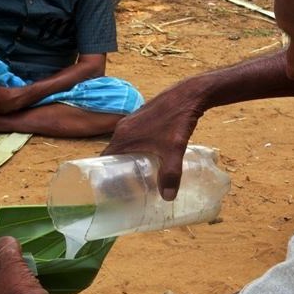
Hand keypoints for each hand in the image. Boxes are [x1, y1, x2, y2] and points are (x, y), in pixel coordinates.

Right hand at [103, 79, 204, 200]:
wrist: (188, 95)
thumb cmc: (177, 121)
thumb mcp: (174, 150)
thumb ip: (171, 174)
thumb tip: (168, 198)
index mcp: (123, 136)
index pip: (105, 159)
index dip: (106, 175)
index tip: (112, 189)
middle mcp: (123, 128)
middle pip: (114, 154)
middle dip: (119, 170)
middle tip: (128, 186)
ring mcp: (133, 121)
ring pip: (125, 145)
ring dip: (129, 159)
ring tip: (139, 175)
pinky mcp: (143, 117)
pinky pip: (134, 137)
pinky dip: (138, 148)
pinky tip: (151, 156)